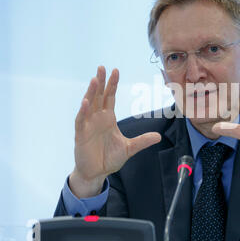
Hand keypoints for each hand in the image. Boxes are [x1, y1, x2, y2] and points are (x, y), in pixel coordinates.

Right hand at [71, 66, 160, 197]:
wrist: (97, 173)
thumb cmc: (109, 158)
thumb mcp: (129, 148)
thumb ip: (142, 141)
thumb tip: (158, 136)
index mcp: (108, 119)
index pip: (110, 97)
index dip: (112, 84)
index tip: (116, 70)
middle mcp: (97, 119)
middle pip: (99, 96)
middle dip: (101, 82)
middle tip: (102, 67)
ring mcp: (88, 125)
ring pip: (89, 105)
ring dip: (91, 92)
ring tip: (95, 79)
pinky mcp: (81, 135)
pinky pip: (81, 121)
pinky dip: (83, 111)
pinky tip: (86, 102)